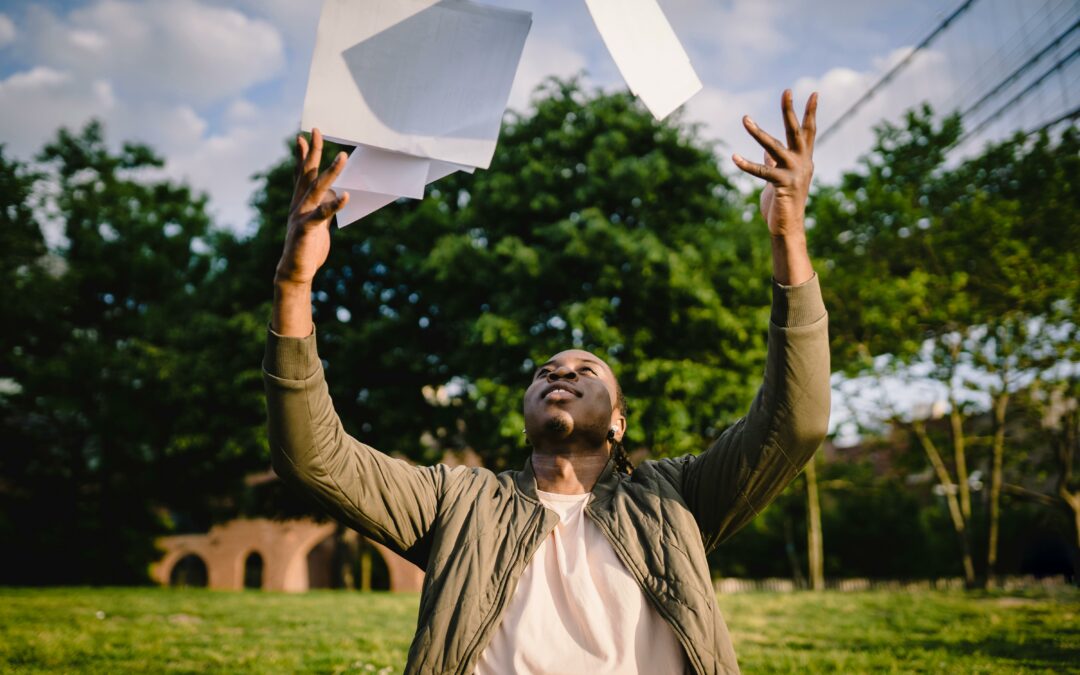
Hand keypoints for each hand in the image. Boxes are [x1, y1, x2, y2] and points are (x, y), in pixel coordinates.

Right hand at [274, 128, 349, 287]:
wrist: (295, 271)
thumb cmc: (307, 247)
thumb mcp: (317, 222)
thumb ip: (324, 206)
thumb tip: (334, 192)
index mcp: (300, 202)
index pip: (301, 174)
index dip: (302, 156)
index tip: (303, 137)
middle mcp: (299, 205)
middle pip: (307, 174)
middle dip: (312, 152)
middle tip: (316, 132)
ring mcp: (301, 215)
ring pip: (316, 189)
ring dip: (330, 172)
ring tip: (342, 157)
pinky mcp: (307, 229)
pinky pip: (321, 215)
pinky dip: (334, 205)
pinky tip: (345, 196)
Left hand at [732, 90, 817, 238]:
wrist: (788, 227)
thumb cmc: (783, 203)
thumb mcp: (780, 178)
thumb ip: (775, 162)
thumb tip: (767, 151)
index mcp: (804, 159)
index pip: (808, 131)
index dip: (810, 112)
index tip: (814, 93)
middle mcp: (802, 163)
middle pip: (795, 131)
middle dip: (789, 111)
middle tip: (787, 90)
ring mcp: (793, 173)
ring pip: (773, 147)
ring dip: (758, 133)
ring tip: (745, 119)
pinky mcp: (782, 185)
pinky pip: (761, 171)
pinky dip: (746, 164)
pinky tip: (734, 157)